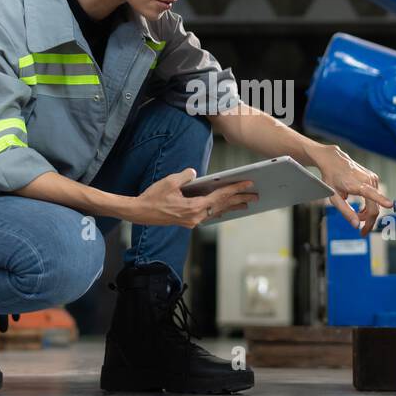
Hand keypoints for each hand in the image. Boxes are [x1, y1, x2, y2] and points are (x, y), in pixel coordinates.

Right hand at [133, 168, 256, 227]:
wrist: (140, 212)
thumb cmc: (153, 197)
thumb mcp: (170, 181)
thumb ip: (186, 176)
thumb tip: (195, 174)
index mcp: (193, 208)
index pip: (219, 197)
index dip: (235, 189)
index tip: (248, 184)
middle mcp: (196, 217)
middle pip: (222, 206)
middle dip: (239, 200)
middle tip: (255, 195)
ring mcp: (192, 221)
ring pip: (217, 212)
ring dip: (231, 206)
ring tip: (246, 203)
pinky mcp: (188, 221)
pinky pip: (208, 214)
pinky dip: (219, 210)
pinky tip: (226, 209)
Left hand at [312, 144, 392, 234]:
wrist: (334, 161)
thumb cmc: (332, 177)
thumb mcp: (334, 197)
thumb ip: (346, 212)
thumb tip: (356, 225)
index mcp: (356, 184)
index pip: (371, 193)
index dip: (382, 201)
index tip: (389, 204)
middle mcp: (367, 180)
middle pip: (374, 206)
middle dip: (369, 221)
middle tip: (362, 231)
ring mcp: (372, 178)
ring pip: (375, 203)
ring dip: (368, 213)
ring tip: (358, 215)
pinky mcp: (374, 179)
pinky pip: (375, 197)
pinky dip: (369, 206)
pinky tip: (362, 208)